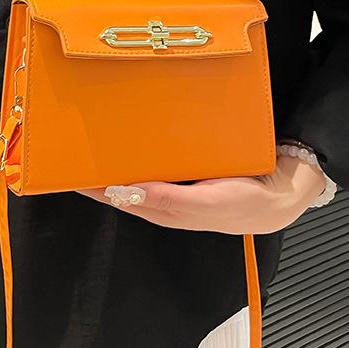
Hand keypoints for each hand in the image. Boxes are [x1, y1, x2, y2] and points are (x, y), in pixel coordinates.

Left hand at [76, 154, 327, 234]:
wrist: (281, 192)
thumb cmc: (244, 204)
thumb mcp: (206, 205)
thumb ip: (168, 200)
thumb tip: (127, 192)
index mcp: (164, 210)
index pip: (119, 197)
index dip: (93, 186)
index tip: (68, 171)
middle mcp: (165, 198)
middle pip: (123, 184)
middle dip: (98, 170)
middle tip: (74, 148)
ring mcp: (176, 184)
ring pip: (138, 170)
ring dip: (118, 159)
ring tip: (96, 140)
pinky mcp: (189, 171)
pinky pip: (159, 160)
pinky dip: (142, 151)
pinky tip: (136, 137)